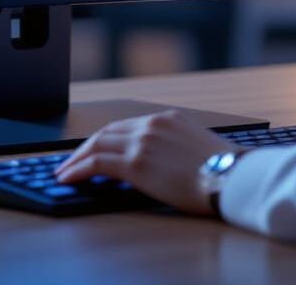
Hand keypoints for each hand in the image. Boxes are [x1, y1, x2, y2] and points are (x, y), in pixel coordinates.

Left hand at [55, 108, 244, 214]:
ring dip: (77, 158)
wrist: (231, 178)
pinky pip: (97, 163)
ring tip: (64, 171)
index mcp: (168, 119)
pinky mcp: (136, 163)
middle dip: (86, 146)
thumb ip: (174, 148)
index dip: (107, 138)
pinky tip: (69, 177)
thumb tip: (162, 164)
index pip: (127, 125)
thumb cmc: (223, 171)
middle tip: (72, 159)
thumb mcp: (197, 148)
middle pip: (108, 131)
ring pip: (98, 144)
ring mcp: (143, 141)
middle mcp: (152, 124)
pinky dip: (78, 168)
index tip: (95, 148)